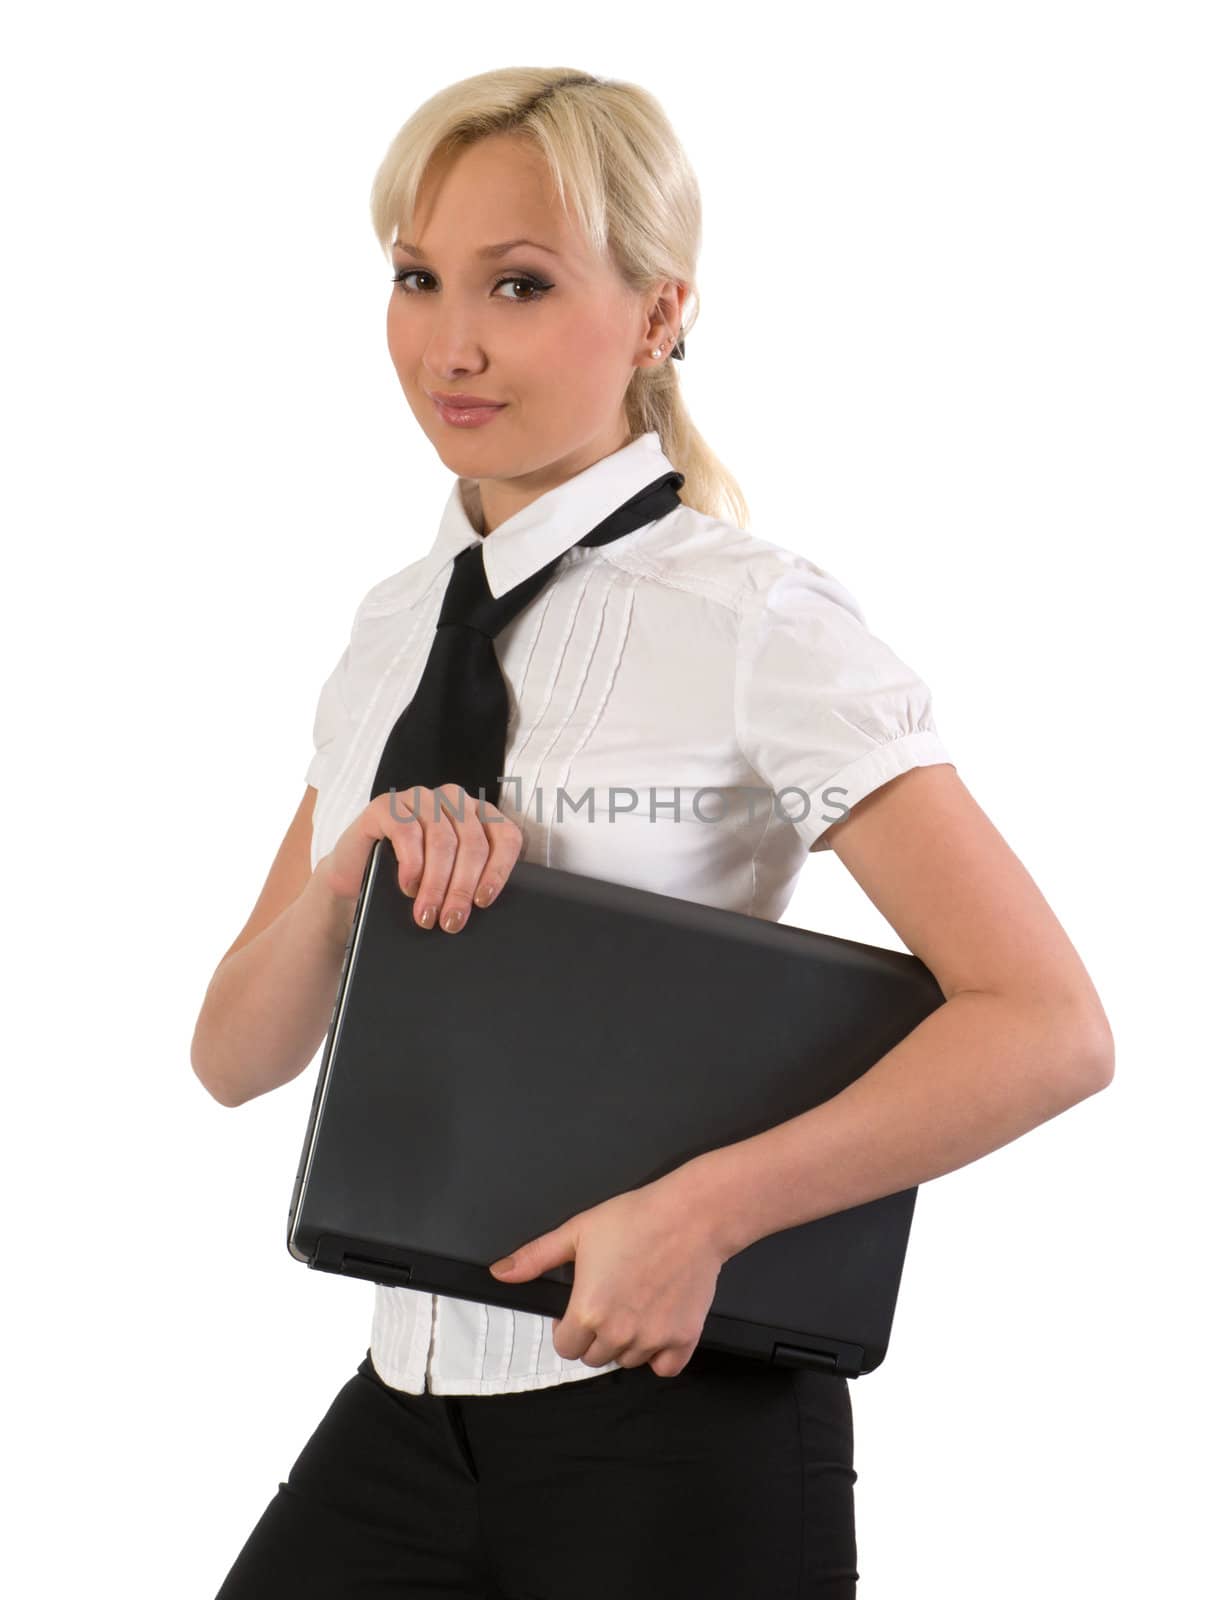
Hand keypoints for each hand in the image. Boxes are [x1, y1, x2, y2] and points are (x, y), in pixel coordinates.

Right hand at [320, 782, 522, 934]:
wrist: (356, 879)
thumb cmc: (408, 881)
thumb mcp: (448, 881)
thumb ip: (471, 883)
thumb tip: (482, 910)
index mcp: (479, 815)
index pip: (506, 836)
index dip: (498, 870)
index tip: (484, 901)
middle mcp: (453, 800)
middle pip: (472, 843)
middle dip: (462, 888)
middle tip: (451, 921)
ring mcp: (419, 798)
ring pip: (442, 841)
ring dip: (436, 884)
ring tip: (427, 914)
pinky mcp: (387, 805)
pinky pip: (407, 831)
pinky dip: (411, 865)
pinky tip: (408, 886)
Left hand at [489, 1172, 724, 1377]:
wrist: (691, 1216)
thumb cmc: (635, 1218)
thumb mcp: (577, 1231)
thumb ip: (536, 1257)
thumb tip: (501, 1272)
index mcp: (588, 1311)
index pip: (565, 1347)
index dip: (567, 1327)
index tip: (578, 1309)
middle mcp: (619, 1333)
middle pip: (594, 1358)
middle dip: (594, 1336)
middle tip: (607, 1303)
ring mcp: (653, 1339)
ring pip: (627, 1361)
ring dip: (625, 1344)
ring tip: (632, 1307)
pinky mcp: (684, 1338)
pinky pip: (664, 1368)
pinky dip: (659, 1355)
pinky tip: (656, 1327)